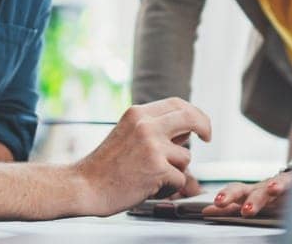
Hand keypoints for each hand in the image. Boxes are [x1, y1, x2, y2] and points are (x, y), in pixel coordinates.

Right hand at [72, 97, 211, 214]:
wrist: (83, 186)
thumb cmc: (104, 166)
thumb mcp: (126, 134)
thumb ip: (154, 130)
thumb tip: (187, 133)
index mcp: (138, 114)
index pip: (176, 104)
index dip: (193, 113)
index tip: (200, 125)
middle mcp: (146, 125)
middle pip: (191, 118)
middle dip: (204, 127)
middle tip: (207, 137)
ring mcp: (153, 146)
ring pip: (185, 157)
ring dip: (175, 170)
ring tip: (150, 177)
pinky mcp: (158, 169)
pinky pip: (180, 179)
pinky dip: (169, 188)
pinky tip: (148, 188)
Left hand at [202, 170, 291, 217]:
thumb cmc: (271, 194)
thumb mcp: (251, 201)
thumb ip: (230, 208)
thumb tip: (205, 211)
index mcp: (249, 193)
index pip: (232, 193)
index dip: (222, 198)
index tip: (209, 208)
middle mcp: (259, 187)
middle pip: (243, 190)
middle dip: (230, 195)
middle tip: (220, 202)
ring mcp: (275, 185)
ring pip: (263, 190)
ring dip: (254, 198)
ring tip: (246, 209)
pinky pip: (286, 183)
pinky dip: (279, 185)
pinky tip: (274, 188)